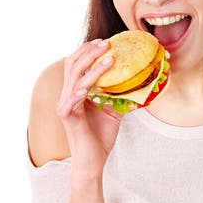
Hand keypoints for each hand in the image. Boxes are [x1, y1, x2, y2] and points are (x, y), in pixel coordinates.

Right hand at [57, 39, 120, 179]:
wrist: (93, 160)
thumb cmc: (100, 137)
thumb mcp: (113, 112)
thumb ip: (119, 96)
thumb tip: (136, 84)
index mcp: (76, 91)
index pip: (78, 64)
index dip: (89, 51)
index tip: (106, 42)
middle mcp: (68, 95)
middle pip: (73, 66)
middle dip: (90, 52)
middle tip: (107, 44)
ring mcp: (65, 106)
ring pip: (75, 80)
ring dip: (93, 69)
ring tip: (109, 59)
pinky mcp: (67, 118)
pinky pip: (70, 102)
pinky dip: (79, 93)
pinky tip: (87, 88)